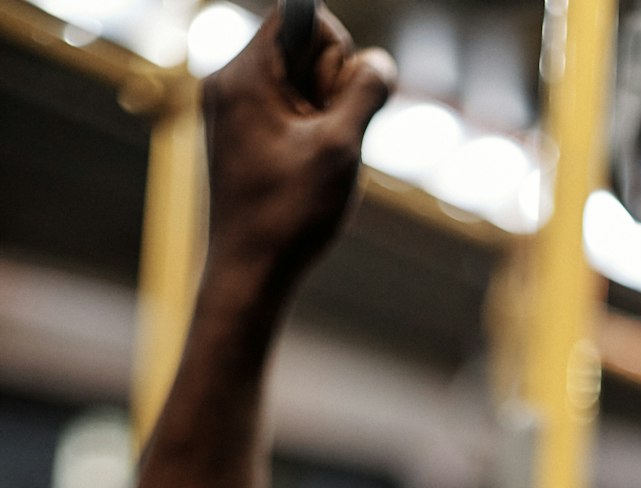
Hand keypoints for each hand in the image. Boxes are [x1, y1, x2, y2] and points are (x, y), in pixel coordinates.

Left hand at [202, 5, 395, 288]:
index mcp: (244, 75)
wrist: (248, 275)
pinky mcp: (240, 137)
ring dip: (323, 118)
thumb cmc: (290, 214)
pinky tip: (304, 173)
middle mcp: (229, 83)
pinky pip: (288, 113)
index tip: (330, 106)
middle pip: (303, 48)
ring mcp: (231, 111)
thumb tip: (378, 64)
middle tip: (322, 143)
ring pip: (299, 84)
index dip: (335, 54)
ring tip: (312, 164)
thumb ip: (366, 91)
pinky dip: (308, 136)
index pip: (303, 16)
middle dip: (329, 89)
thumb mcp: (342, 147)